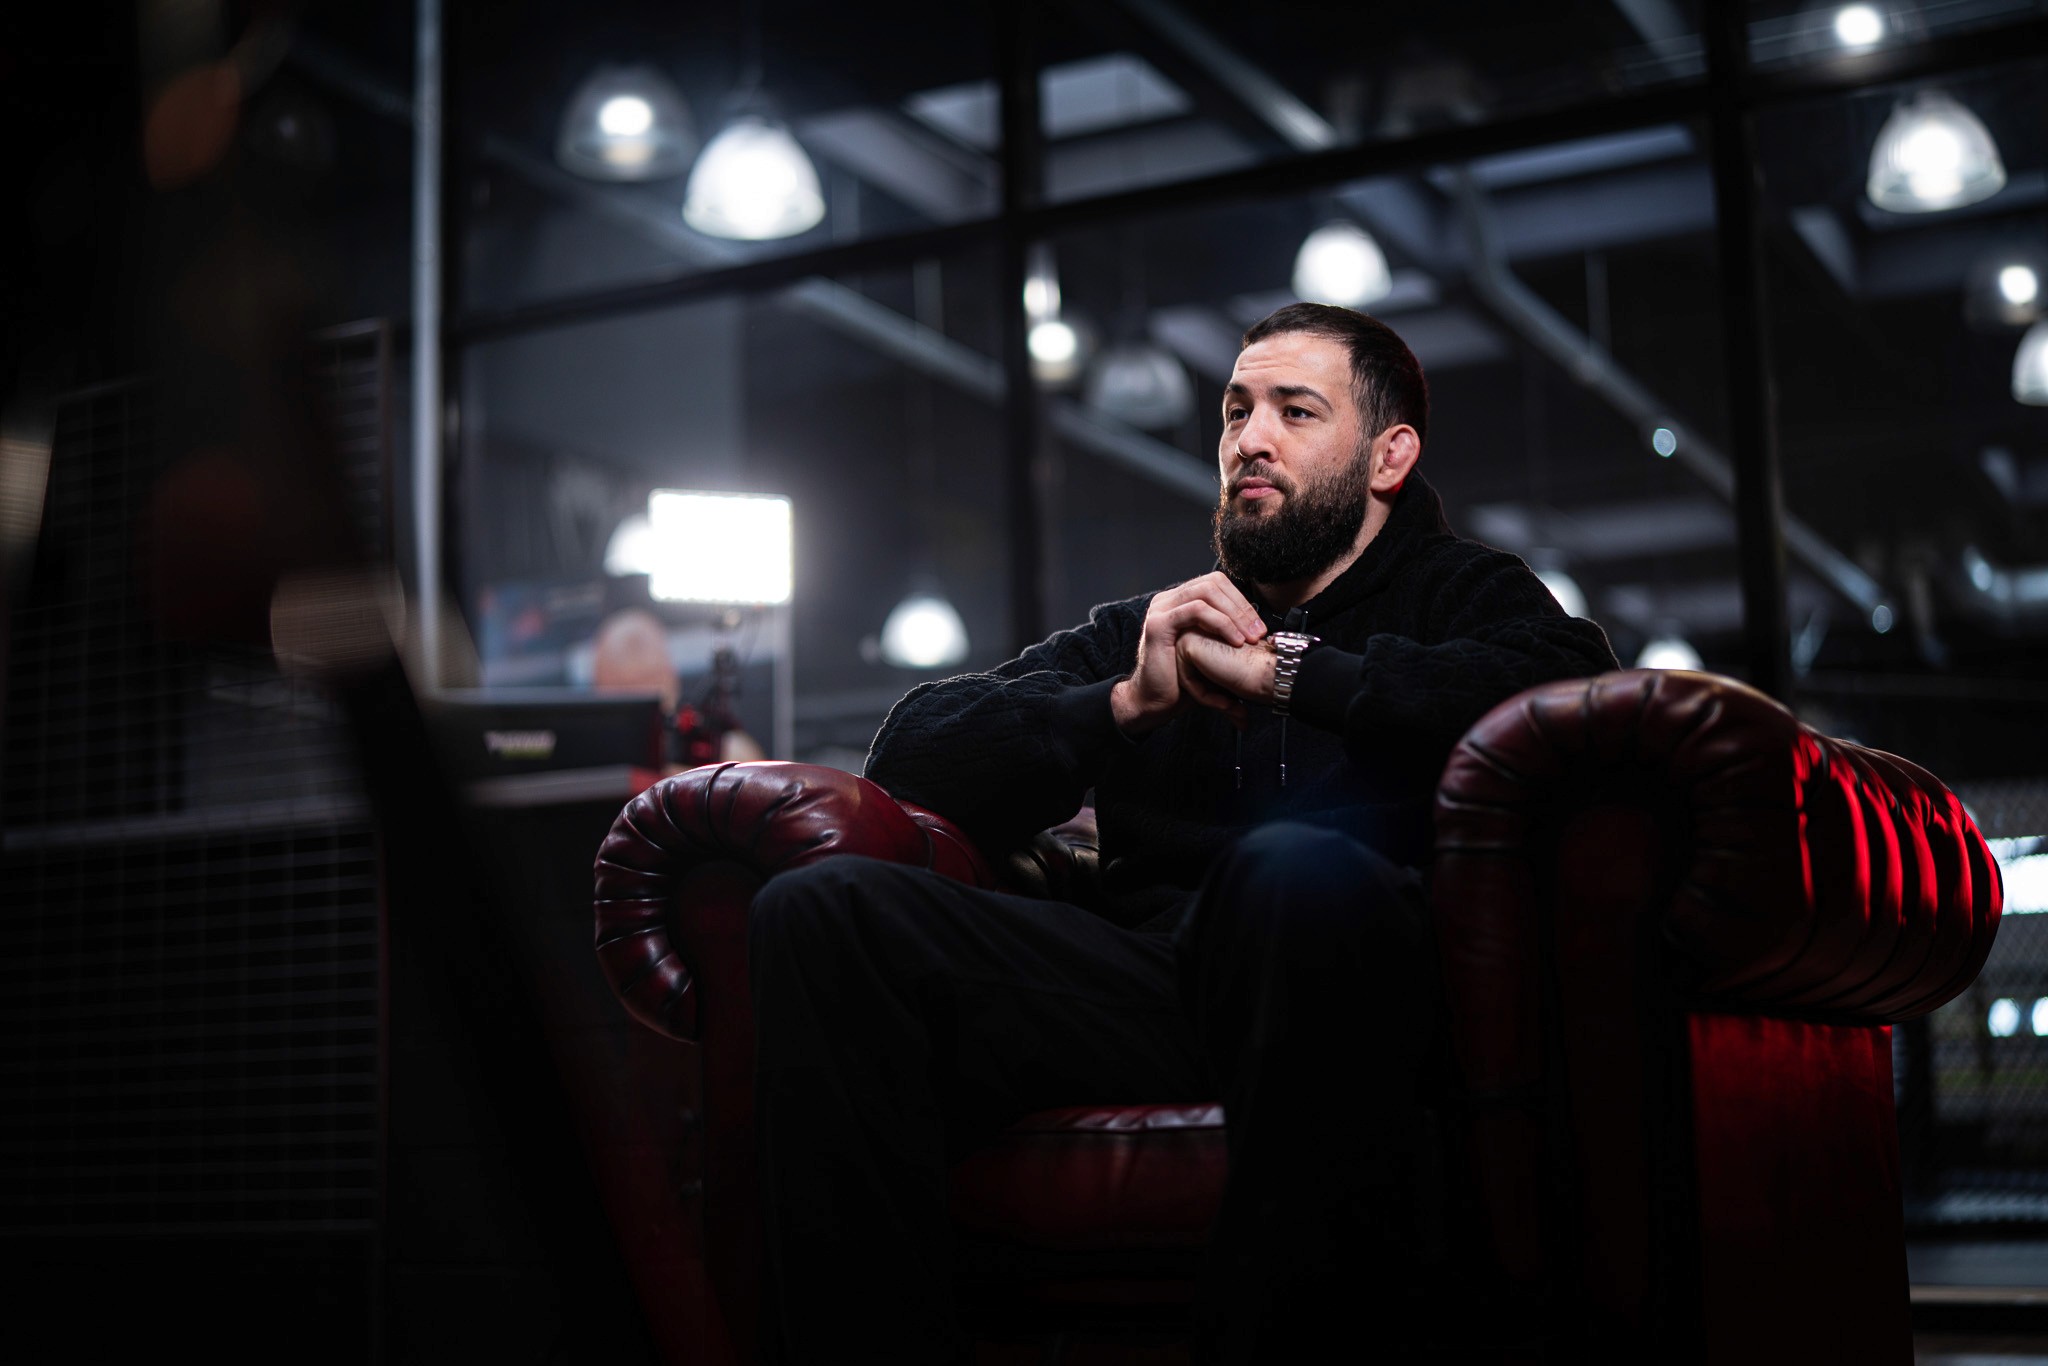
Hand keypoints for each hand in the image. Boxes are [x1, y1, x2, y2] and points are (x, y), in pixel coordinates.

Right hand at [1111, 572, 1265, 734]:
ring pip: (1205, 592)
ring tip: (1250, 637)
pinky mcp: (1159, 624)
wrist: (1156, 702)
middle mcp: (1168, 600)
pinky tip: (1235, 640)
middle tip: (1259, 632)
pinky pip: (1195, 611)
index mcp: (1179, 602)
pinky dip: (1220, 623)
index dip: (1240, 600)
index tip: (1258, 626)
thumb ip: (1224, 630)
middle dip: (1241, 607)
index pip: (1215, 583)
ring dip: (1234, 614)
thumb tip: (1256, 624)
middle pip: (1212, 583)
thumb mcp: (1208, 648)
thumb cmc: (1183, 679)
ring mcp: (1161, 609)